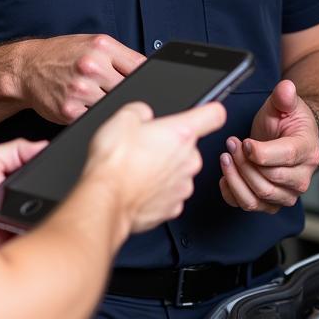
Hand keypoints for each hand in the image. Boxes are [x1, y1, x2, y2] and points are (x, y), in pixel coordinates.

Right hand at [16, 34, 145, 124]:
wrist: (27, 67)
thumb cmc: (61, 54)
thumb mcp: (92, 43)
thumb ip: (120, 56)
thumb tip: (146, 70)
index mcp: (101, 47)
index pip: (139, 66)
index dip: (144, 77)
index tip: (143, 83)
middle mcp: (92, 67)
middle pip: (127, 88)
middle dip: (124, 91)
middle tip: (113, 90)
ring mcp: (81, 90)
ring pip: (112, 105)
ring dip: (108, 104)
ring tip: (95, 95)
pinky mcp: (70, 111)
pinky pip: (94, 117)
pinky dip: (93, 114)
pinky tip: (84, 104)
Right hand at [85, 100, 226, 233]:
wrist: (105, 199)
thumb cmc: (115, 162)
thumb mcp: (122, 118)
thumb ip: (140, 111)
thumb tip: (143, 114)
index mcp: (182, 134)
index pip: (214, 115)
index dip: (209, 112)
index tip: (205, 114)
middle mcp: (189, 160)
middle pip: (189, 147)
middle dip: (171, 146)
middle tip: (146, 148)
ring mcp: (183, 186)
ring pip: (180, 172)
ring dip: (165, 170)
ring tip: (138, 170)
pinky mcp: (173, 208)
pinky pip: (170, 194)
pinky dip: (157, 192)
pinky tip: (139, 187)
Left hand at [219, 79, 318, 213]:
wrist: (289, 139)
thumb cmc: (287, 123)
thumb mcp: (284, 105)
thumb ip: (284, 96)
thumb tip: (286, 87)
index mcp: (307, 151)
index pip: (286, 156)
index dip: (261, 152)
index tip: (245, 141)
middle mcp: (301, 178)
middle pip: (269, 180)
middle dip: (244, 162)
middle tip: (232, 144)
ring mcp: (287, 194)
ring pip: (258, 197)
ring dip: (236, 177)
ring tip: (227, 157)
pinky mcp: (271, 203)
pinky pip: (248, 205)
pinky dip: (232, 192)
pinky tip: (227, 175)